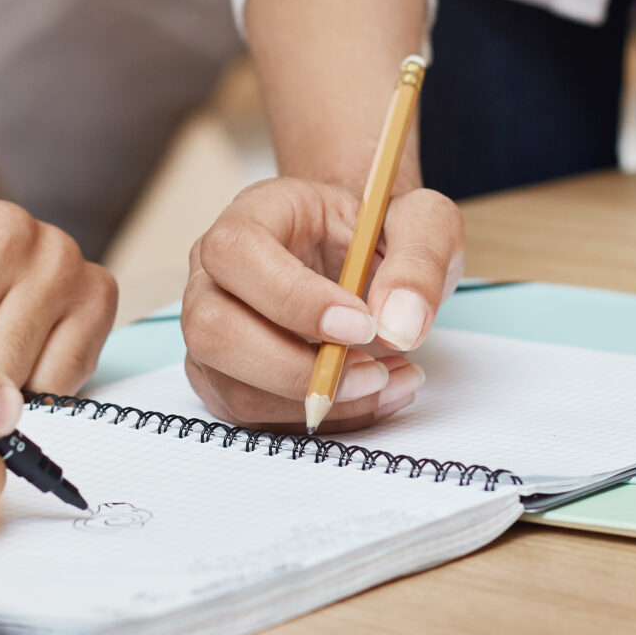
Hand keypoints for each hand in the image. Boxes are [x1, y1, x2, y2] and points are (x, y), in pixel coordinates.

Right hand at [180, 176, 463, 429]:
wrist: (368, 257)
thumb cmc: (382, 233)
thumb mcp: (423, 223)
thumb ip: (418, 262)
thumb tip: (398, 327)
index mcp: (253, 215)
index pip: (237, 253)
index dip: (293, 298)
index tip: (363, 326)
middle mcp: (215, 274)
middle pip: (212, 330)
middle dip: (297, 369)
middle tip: (374, 371)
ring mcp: (213, 331)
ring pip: (234, 388)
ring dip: (318, 402)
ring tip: (389, 380)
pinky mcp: (228, 379)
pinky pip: (258, 418)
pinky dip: (323, 419)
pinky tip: (374, 394)